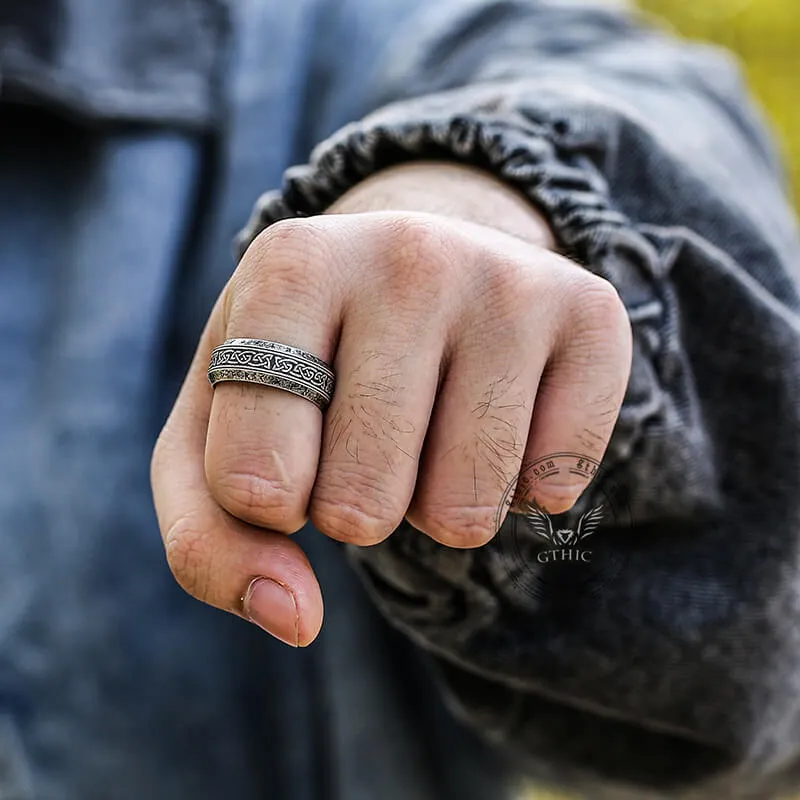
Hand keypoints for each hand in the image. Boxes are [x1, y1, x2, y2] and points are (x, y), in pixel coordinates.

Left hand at [151, 162, 631, 646]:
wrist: (421, 268)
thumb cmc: (308, 362)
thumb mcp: (219, 434)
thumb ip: (211, 541)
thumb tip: (296, 620)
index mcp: (291, 267)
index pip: (253, 486)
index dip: (270, 502)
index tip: (289, 445)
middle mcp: (406, 256)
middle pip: (362, 506)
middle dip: (359, 504)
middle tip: (370, 432)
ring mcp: (509, 282)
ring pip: (465, 511)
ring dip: (438, 503)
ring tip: (434, 423)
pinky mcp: (591, 316)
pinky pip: (553, 487)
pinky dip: (519, 487)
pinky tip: (503, 415)